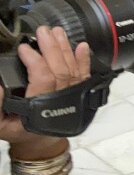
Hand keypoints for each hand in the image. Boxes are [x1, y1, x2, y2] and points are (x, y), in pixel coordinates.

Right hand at [0, 27, 89, 155]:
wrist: (39, 142)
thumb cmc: (17, 130)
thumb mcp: (0, 124)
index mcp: (39, 108)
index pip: (42, 78)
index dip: (35, 60)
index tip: (24, 47)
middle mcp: (58, 101)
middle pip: (60, 69)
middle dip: (52, 47)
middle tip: (43, 31)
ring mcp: (71, 96)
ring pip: (72, 69)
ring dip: (65, 48)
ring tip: (58, 32)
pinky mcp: (78, 93)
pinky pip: (83, 74)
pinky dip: (84, 59)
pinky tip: (82, 46)